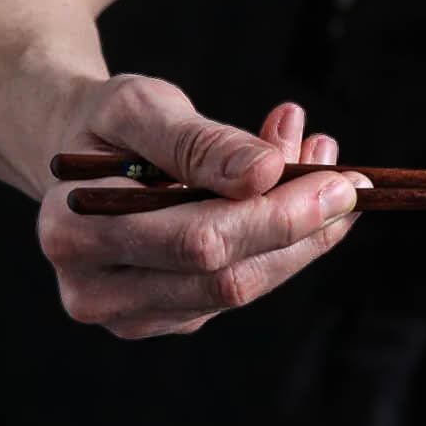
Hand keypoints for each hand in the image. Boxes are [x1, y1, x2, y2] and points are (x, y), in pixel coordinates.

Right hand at [37, 74, 363, 338]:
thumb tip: (266, 172)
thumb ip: (199, 141)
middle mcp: (95, 291)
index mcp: (75, 234)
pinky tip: (298, 196)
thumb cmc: (106, 126)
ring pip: (242, 288)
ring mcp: (131, 315)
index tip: (339, 179)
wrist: (77, 155)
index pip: (198, 241)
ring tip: (325, 170)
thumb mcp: (140, 108)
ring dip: (300, 233)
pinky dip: (280, 244)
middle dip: (300, 227)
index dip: (277, 214)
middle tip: (350, 180)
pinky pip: (239, 289)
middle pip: (226, 277)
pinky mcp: (167, 318)